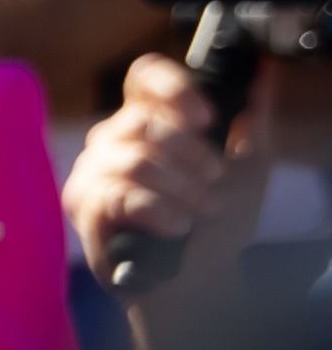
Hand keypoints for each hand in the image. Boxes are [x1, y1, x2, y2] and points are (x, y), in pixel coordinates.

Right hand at [65, 52, 256, 285]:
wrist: (200, 277)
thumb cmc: (218, 221)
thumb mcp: (250, 164)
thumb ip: (253, 118)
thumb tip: (264, 71)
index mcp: (148, 119)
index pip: (144, 78)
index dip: (173, 89)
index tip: (207, 118)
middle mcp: (112, 140)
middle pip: (143, 122)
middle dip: (191, 155)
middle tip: (215, 182)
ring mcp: (92, 172)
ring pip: (134, 162)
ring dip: (180, 189)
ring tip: (201, 210)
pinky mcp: (84, 206)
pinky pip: (120, 196)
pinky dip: (158, 211)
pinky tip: (177, 226)